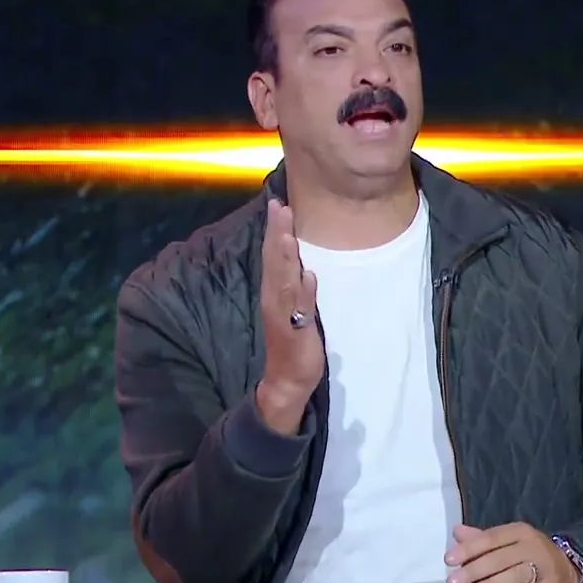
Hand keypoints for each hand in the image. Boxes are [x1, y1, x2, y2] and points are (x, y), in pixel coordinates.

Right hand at [257, 200, 323, 414]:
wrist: (287, 380)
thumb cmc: (293, 343)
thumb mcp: (298, 311)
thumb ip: (300, 291)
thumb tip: (308, 270)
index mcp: (275, 292)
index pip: (274, 255)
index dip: (275, 229)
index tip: (278, 203)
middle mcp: (275, 299)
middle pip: (275, 261)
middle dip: (277, 233)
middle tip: (280, 205)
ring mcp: (284, 315)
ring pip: (284, 280)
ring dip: (285, 256)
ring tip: (286, 231)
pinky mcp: (296, 331)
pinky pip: (300, 308)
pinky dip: (303, 291)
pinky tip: (307, 274)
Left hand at [445, 523, 579, 582]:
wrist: (567, 571)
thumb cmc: (529, 554)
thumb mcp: (508, 542)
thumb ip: (482, 539)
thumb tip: (456, 531)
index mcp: (519, 531)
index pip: (490, 538)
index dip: (468, 549)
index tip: (448, 560)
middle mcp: (533, 545)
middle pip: (499, 558)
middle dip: (473, 570)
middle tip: (453, 582)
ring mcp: (544, 565)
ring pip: (514, 575)